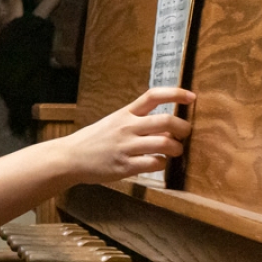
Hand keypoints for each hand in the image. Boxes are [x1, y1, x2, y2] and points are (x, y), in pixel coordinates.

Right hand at [58, 87, 193, 183]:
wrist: (70, 157)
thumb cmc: (95, 140)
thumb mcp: (113, 122)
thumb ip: (138, 122)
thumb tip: (167, 128)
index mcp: (124, 113)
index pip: (153, 96)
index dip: (176, 94)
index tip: (191, 97)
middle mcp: (126, 127)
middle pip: (166, 121)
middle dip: (183, 128)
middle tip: (185, 133)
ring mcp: (126, 147)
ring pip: (165, 144)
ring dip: (176, 148)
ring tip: (175, 151)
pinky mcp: (125, 166)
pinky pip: (154, 164)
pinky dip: (161, 164)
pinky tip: (156, 163)